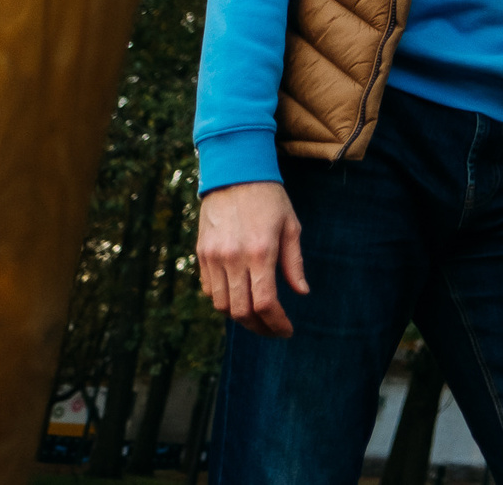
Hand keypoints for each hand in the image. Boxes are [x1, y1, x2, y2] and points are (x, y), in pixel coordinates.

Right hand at [198, 181, 307, 337]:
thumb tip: (301, 292)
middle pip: (241, 311)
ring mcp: (214, 257)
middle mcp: (233, 258)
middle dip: (259, 327)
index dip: (276, 324)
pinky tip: (238, 296)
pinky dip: (223, 301)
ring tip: (257, 316)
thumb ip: (294, 263)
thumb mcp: (290, 226)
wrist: (234, 172)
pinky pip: (208, 290)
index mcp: (261, 252)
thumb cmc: (269, 198)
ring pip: (222, 305)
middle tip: (273, 329)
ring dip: (240, 317)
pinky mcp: (201, 254)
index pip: (265, 304)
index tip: (286, 331)